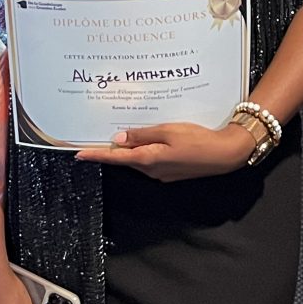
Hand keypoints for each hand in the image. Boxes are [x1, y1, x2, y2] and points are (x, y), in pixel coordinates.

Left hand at [72, 121, 254, 181]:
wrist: (224, 155)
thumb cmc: (198, 140)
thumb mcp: (168, 131)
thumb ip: (142, 134)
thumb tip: (119, 138)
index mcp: (148, 159)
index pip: (115, 157)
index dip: (96, 154)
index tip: (78, 154)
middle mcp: (151, 170)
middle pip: (125, 159)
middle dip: (112, 148)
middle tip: (98, 133)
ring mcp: (161, 173)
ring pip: (138, 159)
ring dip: (130, 148)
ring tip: (124, 131)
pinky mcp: (170, 171)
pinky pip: (150, 159)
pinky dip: (144, 149)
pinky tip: (148, 138)